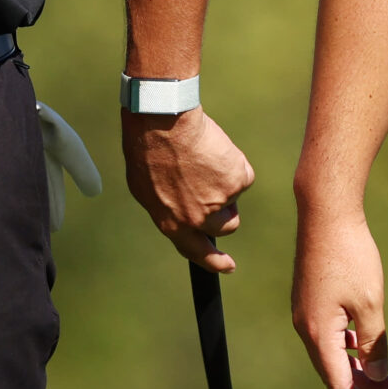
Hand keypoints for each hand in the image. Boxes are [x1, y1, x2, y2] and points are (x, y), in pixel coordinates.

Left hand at [121, 107, 254, 271]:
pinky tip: (213, 147)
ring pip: (234, 197)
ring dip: (227, 182)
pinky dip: (233, 162)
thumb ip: (167, 207)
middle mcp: (198, 219)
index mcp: (172, 224)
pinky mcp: (237, 181)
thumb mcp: (145, 189)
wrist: (163, 122)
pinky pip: (242, 174)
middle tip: (215, 185)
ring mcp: (220, 202)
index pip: (197, 253)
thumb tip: (181, 212)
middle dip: (226, 211)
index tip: (228, 266)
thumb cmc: (147, 148)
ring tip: (205, 158)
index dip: (214, 263)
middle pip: (226, 226)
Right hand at [292, 205, 387, 388]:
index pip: (339, 384)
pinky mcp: (309, 299)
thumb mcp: (371, 303)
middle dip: (363, 386)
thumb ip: (375, 343)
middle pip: (333, 372)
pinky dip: (347, 346)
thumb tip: (378, 376)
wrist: (325, 212)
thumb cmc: (350, 255)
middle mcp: (305, 327)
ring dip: (357, 365)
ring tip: (386, 372)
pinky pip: (327, 335)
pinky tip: (365, 342)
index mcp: (318, 333)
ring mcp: (305, 312)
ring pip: (330, 353)